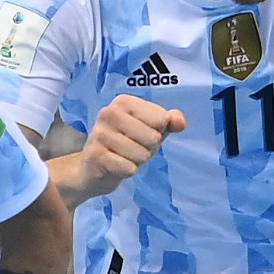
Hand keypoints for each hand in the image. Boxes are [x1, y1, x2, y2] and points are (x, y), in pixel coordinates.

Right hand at [50, 95, 181, 202]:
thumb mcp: (151, 130)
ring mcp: (100, 134)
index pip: (162, 119)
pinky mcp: (96, 155)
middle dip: (148, 149)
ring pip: (142, 155)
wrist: (93, 168)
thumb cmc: (126, 144)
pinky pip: (129, 168)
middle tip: (132, 148)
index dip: (157, 132)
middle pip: (153, 138)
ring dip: (137, 161)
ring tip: (123, 156)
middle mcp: (108, 113)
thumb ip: (169, 122)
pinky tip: (115, 166)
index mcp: (123, 101)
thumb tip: (179, 121)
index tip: (141, 134)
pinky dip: (127, 171)